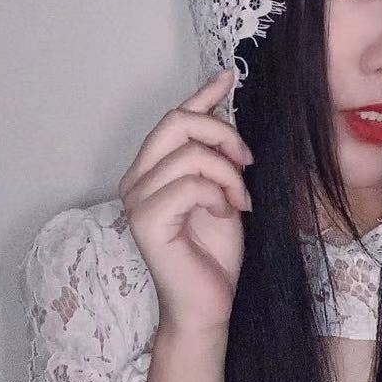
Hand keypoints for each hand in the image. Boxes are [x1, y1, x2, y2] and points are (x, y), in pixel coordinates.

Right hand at [117, 69, 252, 336]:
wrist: (208, 305)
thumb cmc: (214, 254)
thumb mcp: (224, 191)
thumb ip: (217, 155)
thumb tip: (223, 105)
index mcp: (150, 171)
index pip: (173, 118)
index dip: (202, 94)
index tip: (229, 76)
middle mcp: (135, 180)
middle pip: (177, 123)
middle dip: (222, 134)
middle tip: (246, 164)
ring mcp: (136, 200)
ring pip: (190, 155)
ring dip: (228, 175)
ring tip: (238, 201)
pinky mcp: (145, 221)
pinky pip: (190, 184)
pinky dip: (218, 195)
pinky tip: (225, 214)